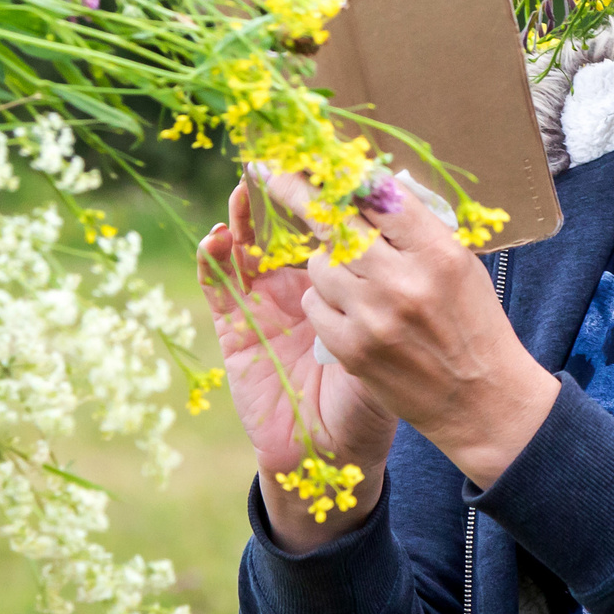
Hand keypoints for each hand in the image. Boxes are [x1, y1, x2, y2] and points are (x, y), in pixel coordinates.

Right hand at [199, 178, 398, 551]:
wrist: (334, 456)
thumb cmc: (375, 397)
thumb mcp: (395, 340)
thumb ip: (394, 291)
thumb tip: (401, 238)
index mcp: (345, 278)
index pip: (333, 220)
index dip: (328, 189)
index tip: (328, 157)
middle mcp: (304, 280)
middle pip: (287, 221)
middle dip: (284, 188)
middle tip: (280, 158)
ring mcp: (265, 299)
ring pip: (249, 241)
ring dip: (246, 212)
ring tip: (248, 188)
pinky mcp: (234, 324)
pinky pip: (217, 283)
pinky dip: (212, 256)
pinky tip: (218, 238)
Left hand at [294, 168, 559, 489]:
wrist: (482, 400)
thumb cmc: (473, 324)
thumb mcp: (460, 264)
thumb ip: (415, 229)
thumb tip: (364, 185)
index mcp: (437, 253)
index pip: (378, 195)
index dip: (342, 172)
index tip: (315, 158)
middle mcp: (404, 282)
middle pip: (335, 222)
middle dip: (296, 192)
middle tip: (270, 171)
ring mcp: (375, 318)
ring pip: (319, 264)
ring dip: (327, 262)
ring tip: (356, 277)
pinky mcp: (353, 351)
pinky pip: (314, 304)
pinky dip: (324, 302)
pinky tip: (350, 310)